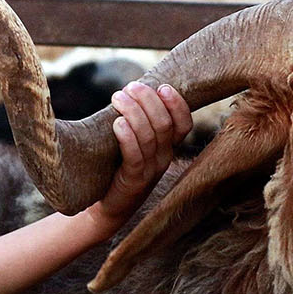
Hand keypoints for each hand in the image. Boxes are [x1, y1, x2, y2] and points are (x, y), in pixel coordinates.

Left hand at [93, 81, 193, 221]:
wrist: (107, 207)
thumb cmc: (118, 167)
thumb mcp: (136, 144)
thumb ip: (139, 121)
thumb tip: (131, 87)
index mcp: (168, 147)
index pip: (184, 124)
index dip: (177, 104)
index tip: (162, 86)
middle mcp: (164, 158)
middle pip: (164, 124)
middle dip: (148, 100)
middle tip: (130, 87)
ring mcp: (150, 171)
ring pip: (149, 136)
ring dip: (134, 112)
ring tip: (117, 97)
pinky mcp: (133, 181)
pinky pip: (135, 156)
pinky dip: (127, 136)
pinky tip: (117, 123)